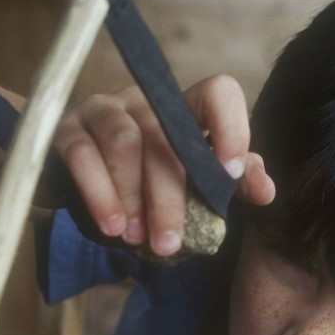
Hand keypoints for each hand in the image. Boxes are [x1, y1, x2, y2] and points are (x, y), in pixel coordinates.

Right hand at [55, 75, 274, 256]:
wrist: (76, 181)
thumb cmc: (145, 182)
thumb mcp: (189, 183)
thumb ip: (229, 183)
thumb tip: (267, 192)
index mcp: (183, 110)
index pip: (217, 93)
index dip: (230, 126)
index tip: (230, 171)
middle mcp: (146, 102)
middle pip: (166, 136)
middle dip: (170, 195)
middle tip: (170, 241)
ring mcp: (104, 110)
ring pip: (124, 142)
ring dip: (131, 196)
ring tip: (136, 237)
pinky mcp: (67, 129)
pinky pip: (82, 155)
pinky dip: (98, 193)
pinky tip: (110, 226)